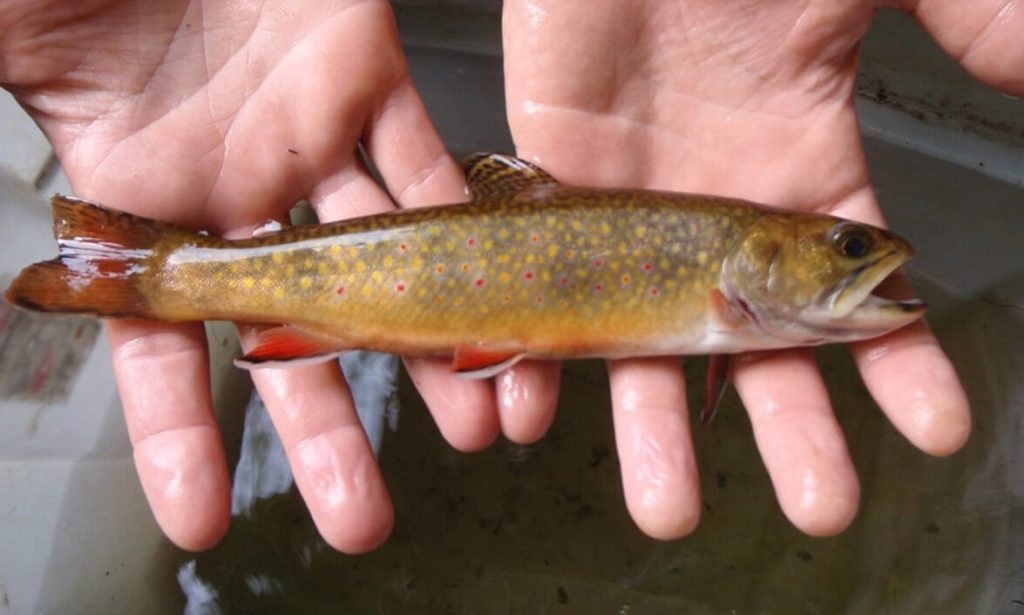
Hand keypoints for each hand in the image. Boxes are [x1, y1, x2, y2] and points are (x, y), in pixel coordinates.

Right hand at [0, 0, 500, 551]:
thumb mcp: (6, 56)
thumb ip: (19, 157)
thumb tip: (7, 271)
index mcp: (144, 198)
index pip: (161, 351)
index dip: (179, 438)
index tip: (200, 518)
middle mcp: (236, 187)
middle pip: (297, 332)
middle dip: (329, 429)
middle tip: (360, 518)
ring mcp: (308, 140)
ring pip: (383, 263)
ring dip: (432, 347)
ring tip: (475, 427)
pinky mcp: (367, 78)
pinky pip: (427, 162)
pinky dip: (464, 222)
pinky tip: (497, 292)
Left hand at [502, 0, 1020, 537]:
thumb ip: (973, 21)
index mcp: (800, 168)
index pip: (858, 290)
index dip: (898, 360)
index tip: (931, 428)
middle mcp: (719, 207)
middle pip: (754, 344)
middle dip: (786, 426)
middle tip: (816, 504)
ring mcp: (634, 207)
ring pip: (643, 339)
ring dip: (652, 428)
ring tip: (667, 503)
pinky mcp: (552, 188)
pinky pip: (542, 290)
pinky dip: (535, 356)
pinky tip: (537, 416)